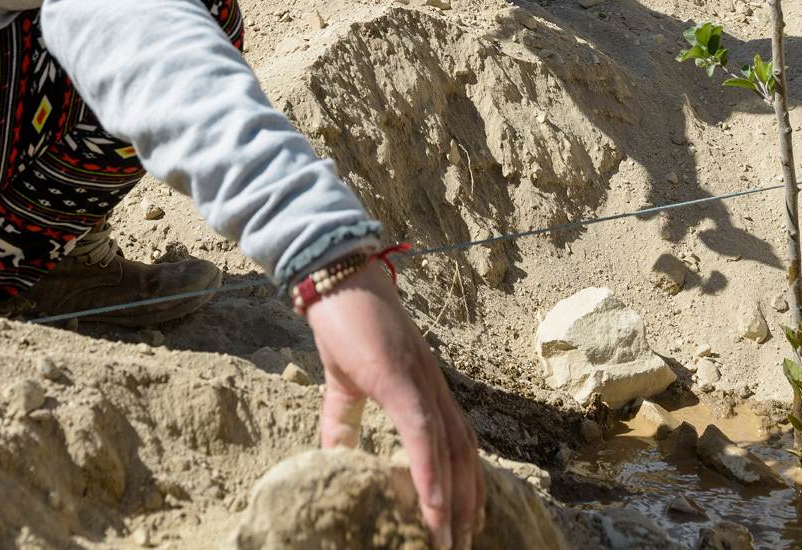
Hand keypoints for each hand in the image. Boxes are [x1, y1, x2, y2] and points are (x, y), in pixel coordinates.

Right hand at [306, 264, 482, 549]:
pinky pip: (422, 434)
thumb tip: (333, 460)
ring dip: (453, 501)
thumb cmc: (346, 327)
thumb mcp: (345, 385)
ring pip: (449, 452)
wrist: (338, 279)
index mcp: (425, 391)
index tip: (465, 524)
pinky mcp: (400, 379)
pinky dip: (430, 473)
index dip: (466, 484)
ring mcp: (421, 383)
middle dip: (468, 504)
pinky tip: (433, 507)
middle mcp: (435, 390)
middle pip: (465, 456)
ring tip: (449, 543)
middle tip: (462, 546)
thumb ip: (342, 423)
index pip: (457, 444)